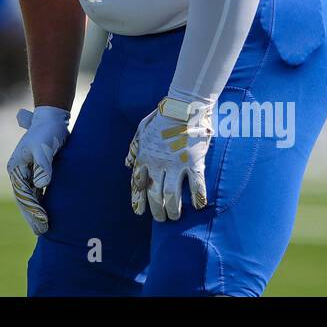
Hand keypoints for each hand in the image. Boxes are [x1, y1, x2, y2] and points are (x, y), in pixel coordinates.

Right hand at [6, 106, 70, 234]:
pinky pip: (37, 192)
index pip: (23, 194)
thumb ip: (43, 166)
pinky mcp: (36, 171)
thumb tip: (42, 185)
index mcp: (16, 167)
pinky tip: (47, 213)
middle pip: (24, 198)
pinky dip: (41, 203)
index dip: (32, 210)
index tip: (42, 222)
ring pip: (30, 197)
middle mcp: (19, 171)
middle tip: (42, 232)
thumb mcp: (45, 148)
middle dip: (32, 215)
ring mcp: (26, 172)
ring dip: (35, 212)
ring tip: (44, 228)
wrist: (52, 118)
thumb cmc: (47, 132)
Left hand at [125, 96, 213, 221]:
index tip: (139, 212)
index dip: (138, 200)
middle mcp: (158, 164)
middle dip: (156, 210)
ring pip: (172, 195)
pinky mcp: (194, 162)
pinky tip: (198, 206)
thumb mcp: (141, 130)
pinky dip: (197, 198)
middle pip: (154, 194)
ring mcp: (176, 164)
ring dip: (173, 209)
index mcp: (144, 156)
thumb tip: (127, 165)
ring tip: (175, 216)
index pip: (138, 183)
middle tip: (161, 219)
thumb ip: (134, 149)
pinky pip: (196, 185)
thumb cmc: (161, 118)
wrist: (183, 108)